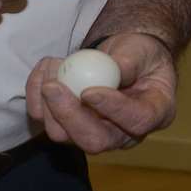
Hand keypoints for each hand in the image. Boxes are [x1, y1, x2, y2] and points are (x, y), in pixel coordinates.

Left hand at [26, 33, 177, 153]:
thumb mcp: (143, 50)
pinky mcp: (69, 125)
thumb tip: (112, 72)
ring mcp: (94, 132)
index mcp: (154, 113)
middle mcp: (123, 132)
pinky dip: (36, 94)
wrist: (125, 58)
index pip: (136, 121)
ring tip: (52, 68)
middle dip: (69, 116)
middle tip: (53, 88)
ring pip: (65, 135)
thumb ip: (130, 61)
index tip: (89, 91)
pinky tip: (45, 68)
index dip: (113, 109)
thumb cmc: (140, 55)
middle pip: (95, 140)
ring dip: (49, 103)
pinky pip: (46, 120)